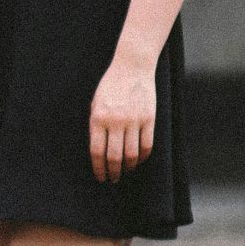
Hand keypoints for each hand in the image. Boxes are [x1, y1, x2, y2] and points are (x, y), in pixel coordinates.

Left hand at [88, 58, 155, 183]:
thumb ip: (96, 125)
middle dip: (113, 172)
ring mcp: (133, 120)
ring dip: (128, 167)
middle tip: (113, 179)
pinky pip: (146, 145)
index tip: (100, 177)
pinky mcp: (149, 118)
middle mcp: (115, 121)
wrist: (132, 66)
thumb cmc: (111, 85)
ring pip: (131, 154)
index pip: (97, 152)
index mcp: (98, 118)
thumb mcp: (96, 103)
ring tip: (125, 171)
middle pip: (114, 157)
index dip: (98, 168)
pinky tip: (138, 160)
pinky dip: (142, 157)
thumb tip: (98, 151)